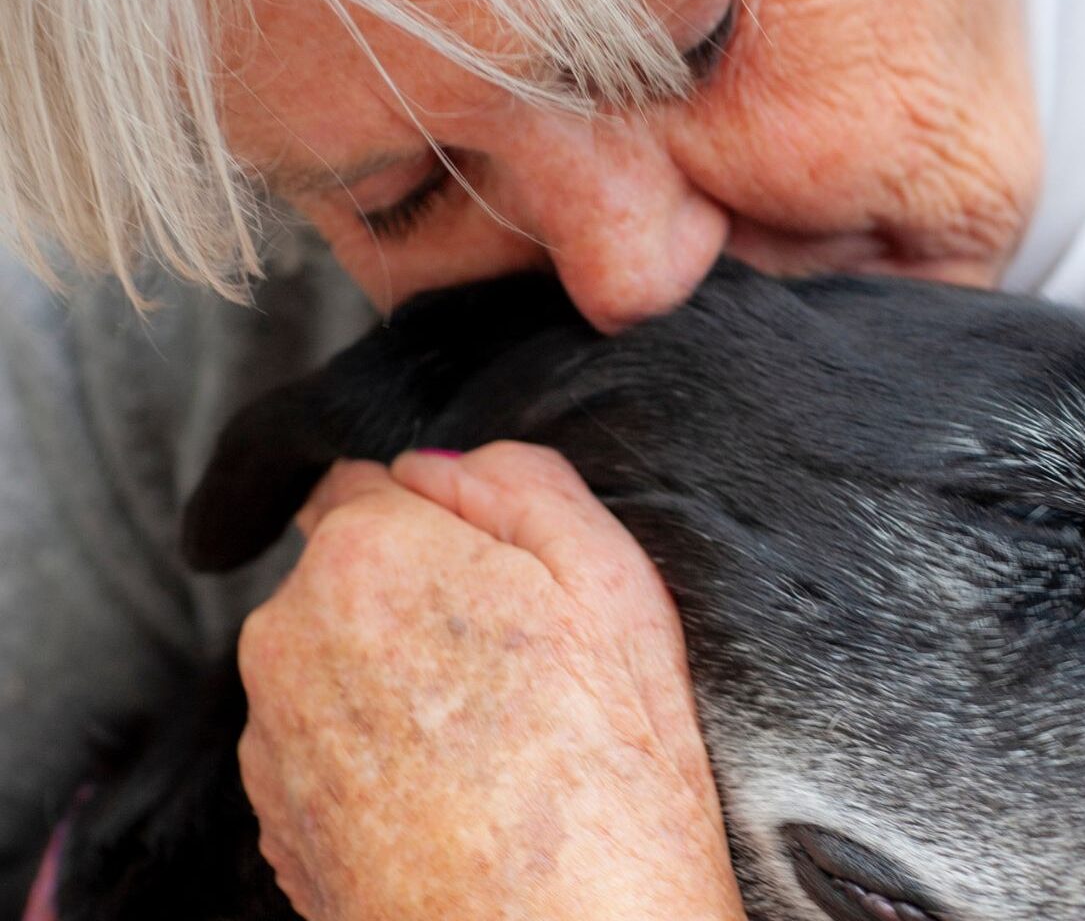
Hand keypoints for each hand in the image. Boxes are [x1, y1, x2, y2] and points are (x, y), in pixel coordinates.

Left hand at [235, 443, 741, 920]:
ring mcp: (271, 737)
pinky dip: (380, 757)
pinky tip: (461, 795)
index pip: (368, 478)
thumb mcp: (617, 584)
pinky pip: (326, 747)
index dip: (447, 520)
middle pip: (349, 573)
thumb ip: (523, 481)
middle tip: (522, 664)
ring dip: (396, 679)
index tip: (506, 575)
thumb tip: (446, 460)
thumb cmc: (605, 782)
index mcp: (366, 555)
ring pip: (336, 663)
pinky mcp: (276, 820)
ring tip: (499, 744)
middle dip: (419, 597)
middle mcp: (289, 636)